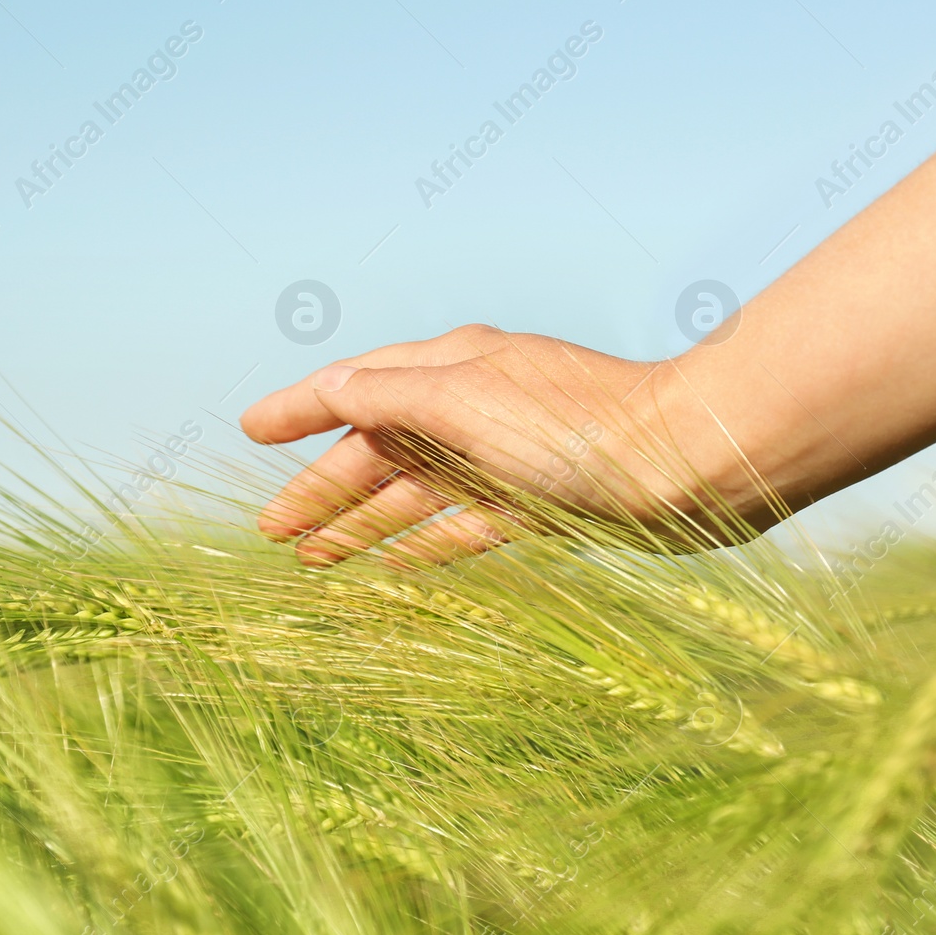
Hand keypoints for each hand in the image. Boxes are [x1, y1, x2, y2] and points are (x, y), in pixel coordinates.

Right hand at [240, 325, 766, 565]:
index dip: (300, 408)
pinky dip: (426, 543)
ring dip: (365, 522)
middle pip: (380, 448)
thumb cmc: (575, 426)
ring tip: (314, 560)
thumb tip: (332, 391)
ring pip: (418, 492)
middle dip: (323, 487)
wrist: (685, 463)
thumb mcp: (467, 399)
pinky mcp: (542, 503)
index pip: (356, 385)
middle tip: (271, 532)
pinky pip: (465, 524)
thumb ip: (393, 397)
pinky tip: (396, 567)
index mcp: (452, 367)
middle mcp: (475, 405)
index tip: (249, 431)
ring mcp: (507, 456)